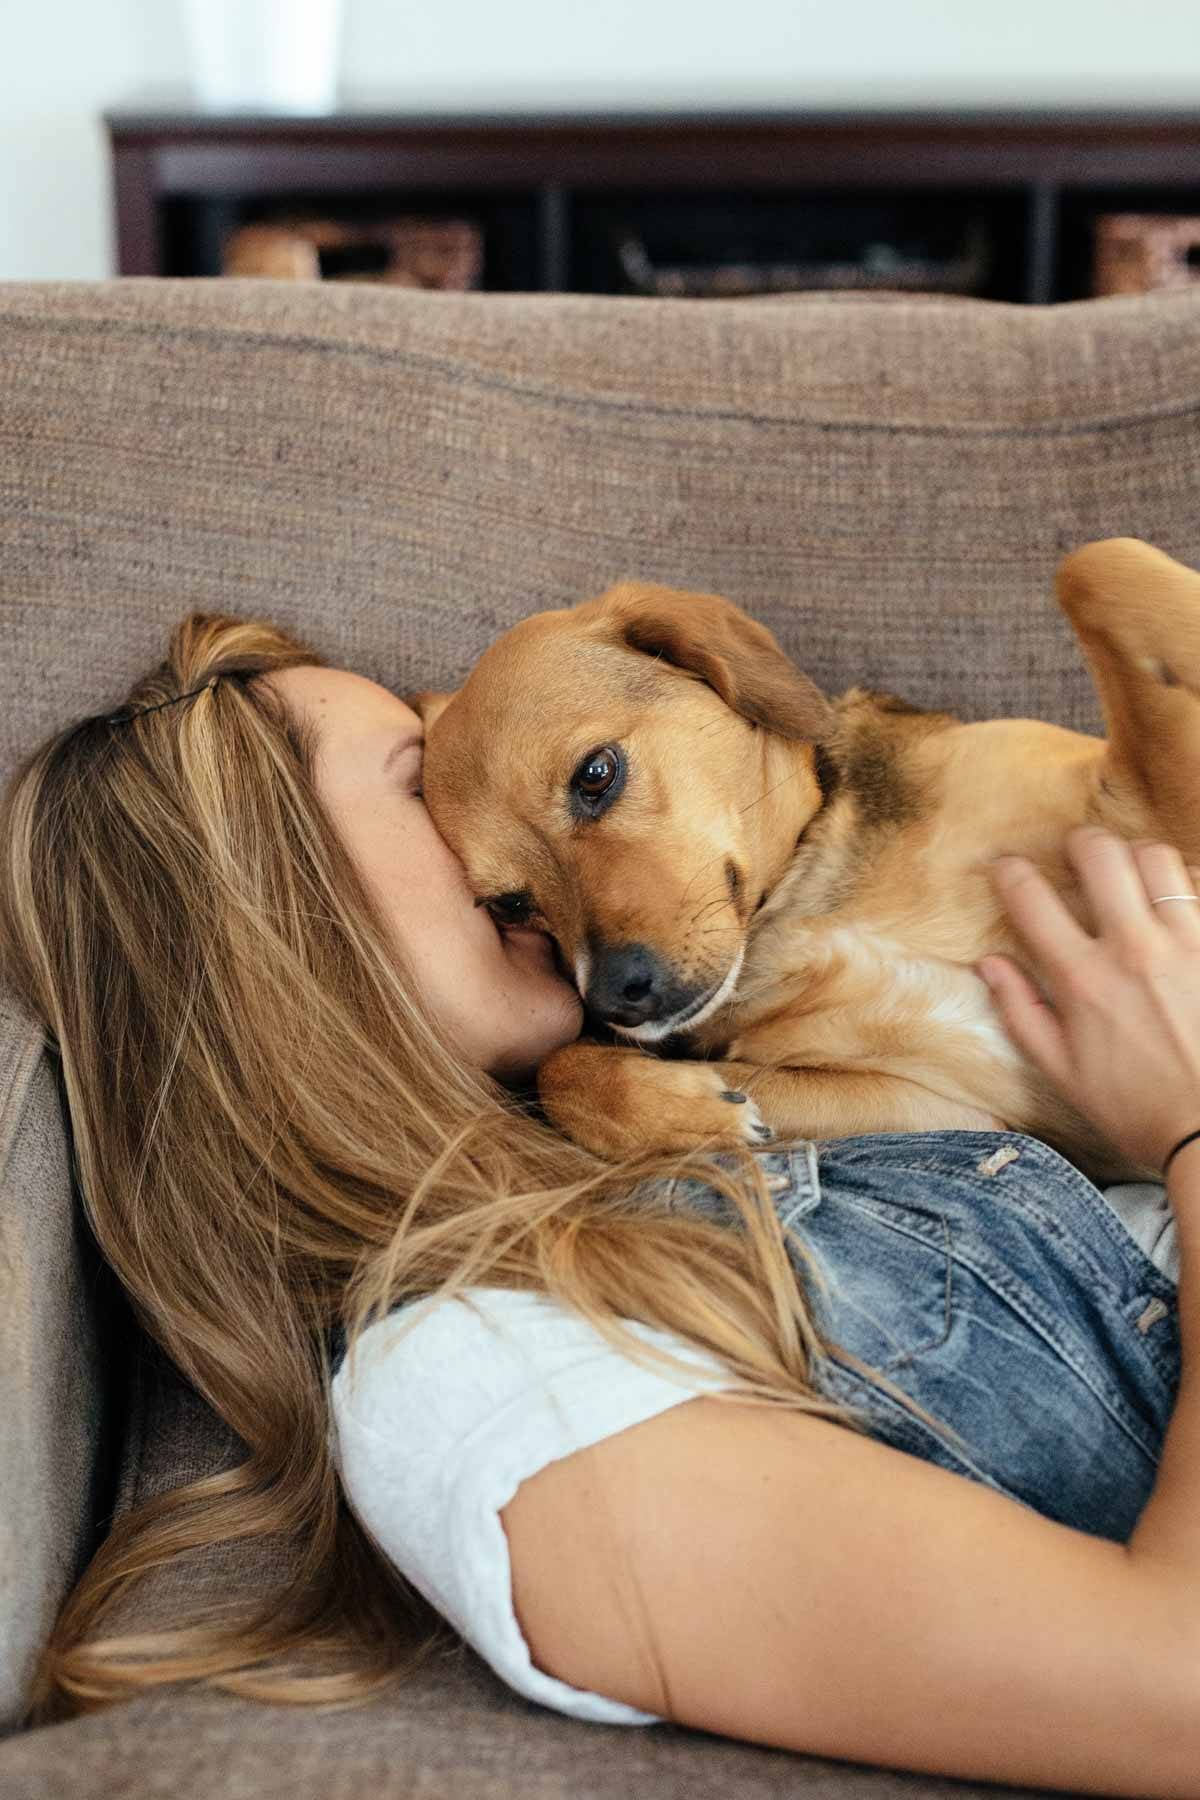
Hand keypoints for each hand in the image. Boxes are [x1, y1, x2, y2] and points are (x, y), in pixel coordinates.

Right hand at [980, 827, 1199, 1174]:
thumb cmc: (1137, 1108)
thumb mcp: (1062, 1072)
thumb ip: (1020, 1011)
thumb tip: (989, 963)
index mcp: (1083, 979)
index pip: (1032, 899)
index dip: (1010, 873)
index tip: (1006, 868)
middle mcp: (1134, 949)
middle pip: (1101, 854)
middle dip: (1080, 842)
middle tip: (1076, 852)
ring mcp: (1187, 944)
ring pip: (1157, 859)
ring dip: (1136, 856)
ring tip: (1131, 871)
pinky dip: (1184, 887)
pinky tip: (1174, 903)